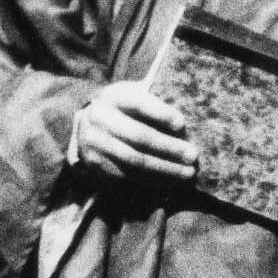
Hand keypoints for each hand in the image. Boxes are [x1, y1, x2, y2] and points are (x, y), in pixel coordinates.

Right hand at [72, 80, 200, 184]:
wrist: (85, 127)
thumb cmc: (122, 109)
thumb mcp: (132, 96)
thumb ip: (152, 103)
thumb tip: (183, 124)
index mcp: (112, 97)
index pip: (138, 104)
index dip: (160, 114)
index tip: (181, 124)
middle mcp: (99, 119)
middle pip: (138, 136)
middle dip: (169, 147)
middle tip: (192, 155)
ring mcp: (94, 144)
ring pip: (135, 159)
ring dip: (165, 168)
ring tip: (187, 172)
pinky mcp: (96, 164)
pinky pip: (128, 175)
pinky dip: (153, 180)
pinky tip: (171, 181)